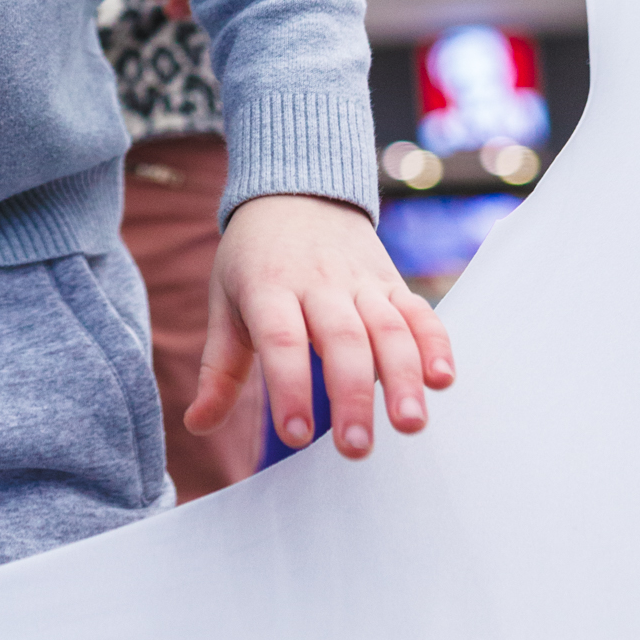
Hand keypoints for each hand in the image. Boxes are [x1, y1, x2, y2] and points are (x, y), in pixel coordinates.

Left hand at [188, 194, 453, 458]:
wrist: (294, 191)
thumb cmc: (254, 260)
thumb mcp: (226, 303)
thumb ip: (219, 369)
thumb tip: (196, 424)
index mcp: (269, 287)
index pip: (281, 339)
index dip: (290, 387)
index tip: (296, 435)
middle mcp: (318, 282)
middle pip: (341, 339)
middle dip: (352, 395)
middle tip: (356, 448)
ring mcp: (361, 281)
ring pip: (388, 328)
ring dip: (403, 377)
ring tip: (410, 424)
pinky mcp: (392, 281)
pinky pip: (418, 311)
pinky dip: (435, 343)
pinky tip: (443, 380)